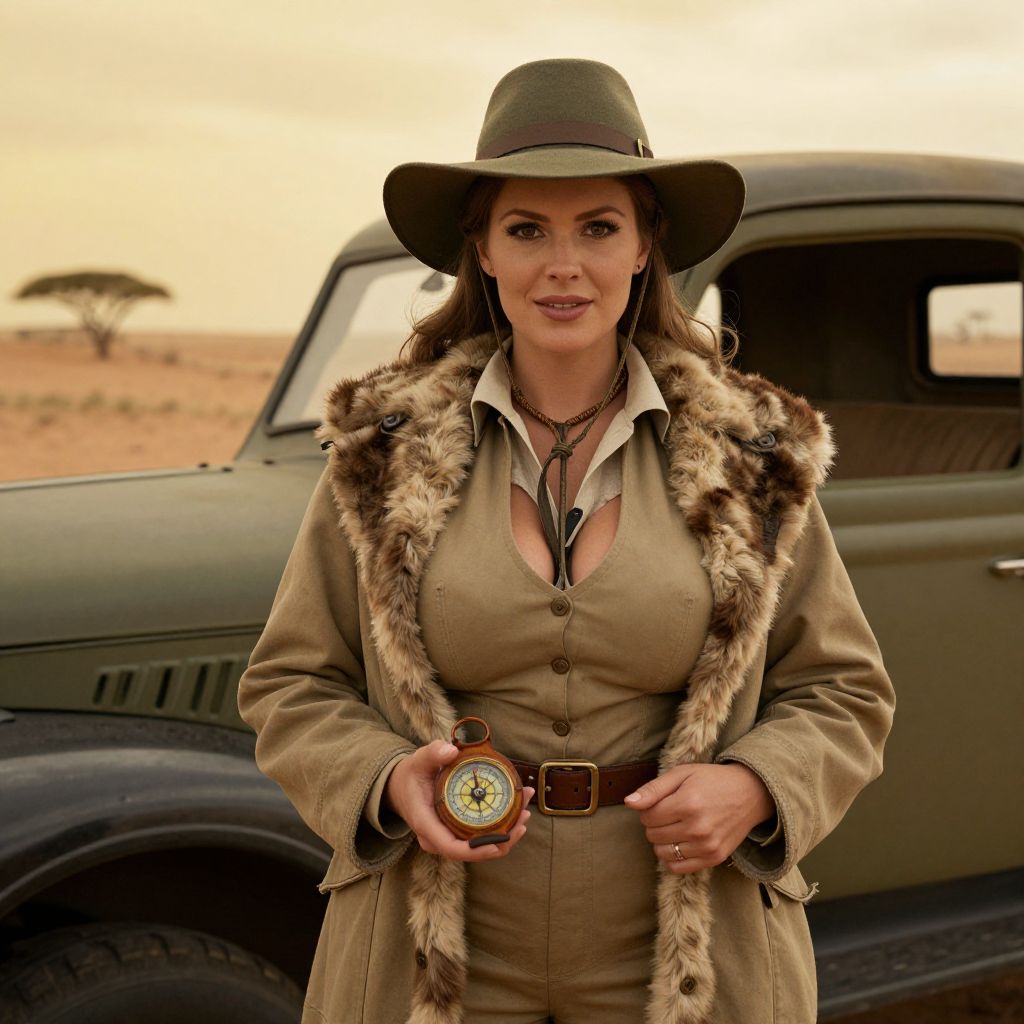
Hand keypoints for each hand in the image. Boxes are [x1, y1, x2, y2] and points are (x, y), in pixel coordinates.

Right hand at [385, 740, 534, 862]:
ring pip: (479, 848)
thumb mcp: (418, 761)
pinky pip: (479, 839)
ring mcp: (447, 839)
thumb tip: (450, 751)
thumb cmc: (411, 775)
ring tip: (526, 813)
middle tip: (523, 818)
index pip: (452, 848)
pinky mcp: (456, 834)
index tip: (499, 844)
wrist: (401, 787)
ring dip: (506, 835)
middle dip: (502, 840)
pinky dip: (500, 829)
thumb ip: (433, 753)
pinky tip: (517, 812)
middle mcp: (437, 839)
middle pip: (473, 852)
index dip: (477, 851)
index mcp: (426, 825)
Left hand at [623, 763, 774, 874]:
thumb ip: (653, 789)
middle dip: (654, 824)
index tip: (660, 802)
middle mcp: (697, 828)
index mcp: (688, 803)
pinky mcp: (714, 858)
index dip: (648, 809)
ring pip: (662, 853)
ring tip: (675, 826)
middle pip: (653, 835)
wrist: (749, 794)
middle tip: (669, 812)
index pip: (647, 817)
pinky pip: (678, 868)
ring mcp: (707, 846)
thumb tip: (629, 802)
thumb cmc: (712, 780)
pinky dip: (672, 857)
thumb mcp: (682, 774)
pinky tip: (680, 842)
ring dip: (662, 841)